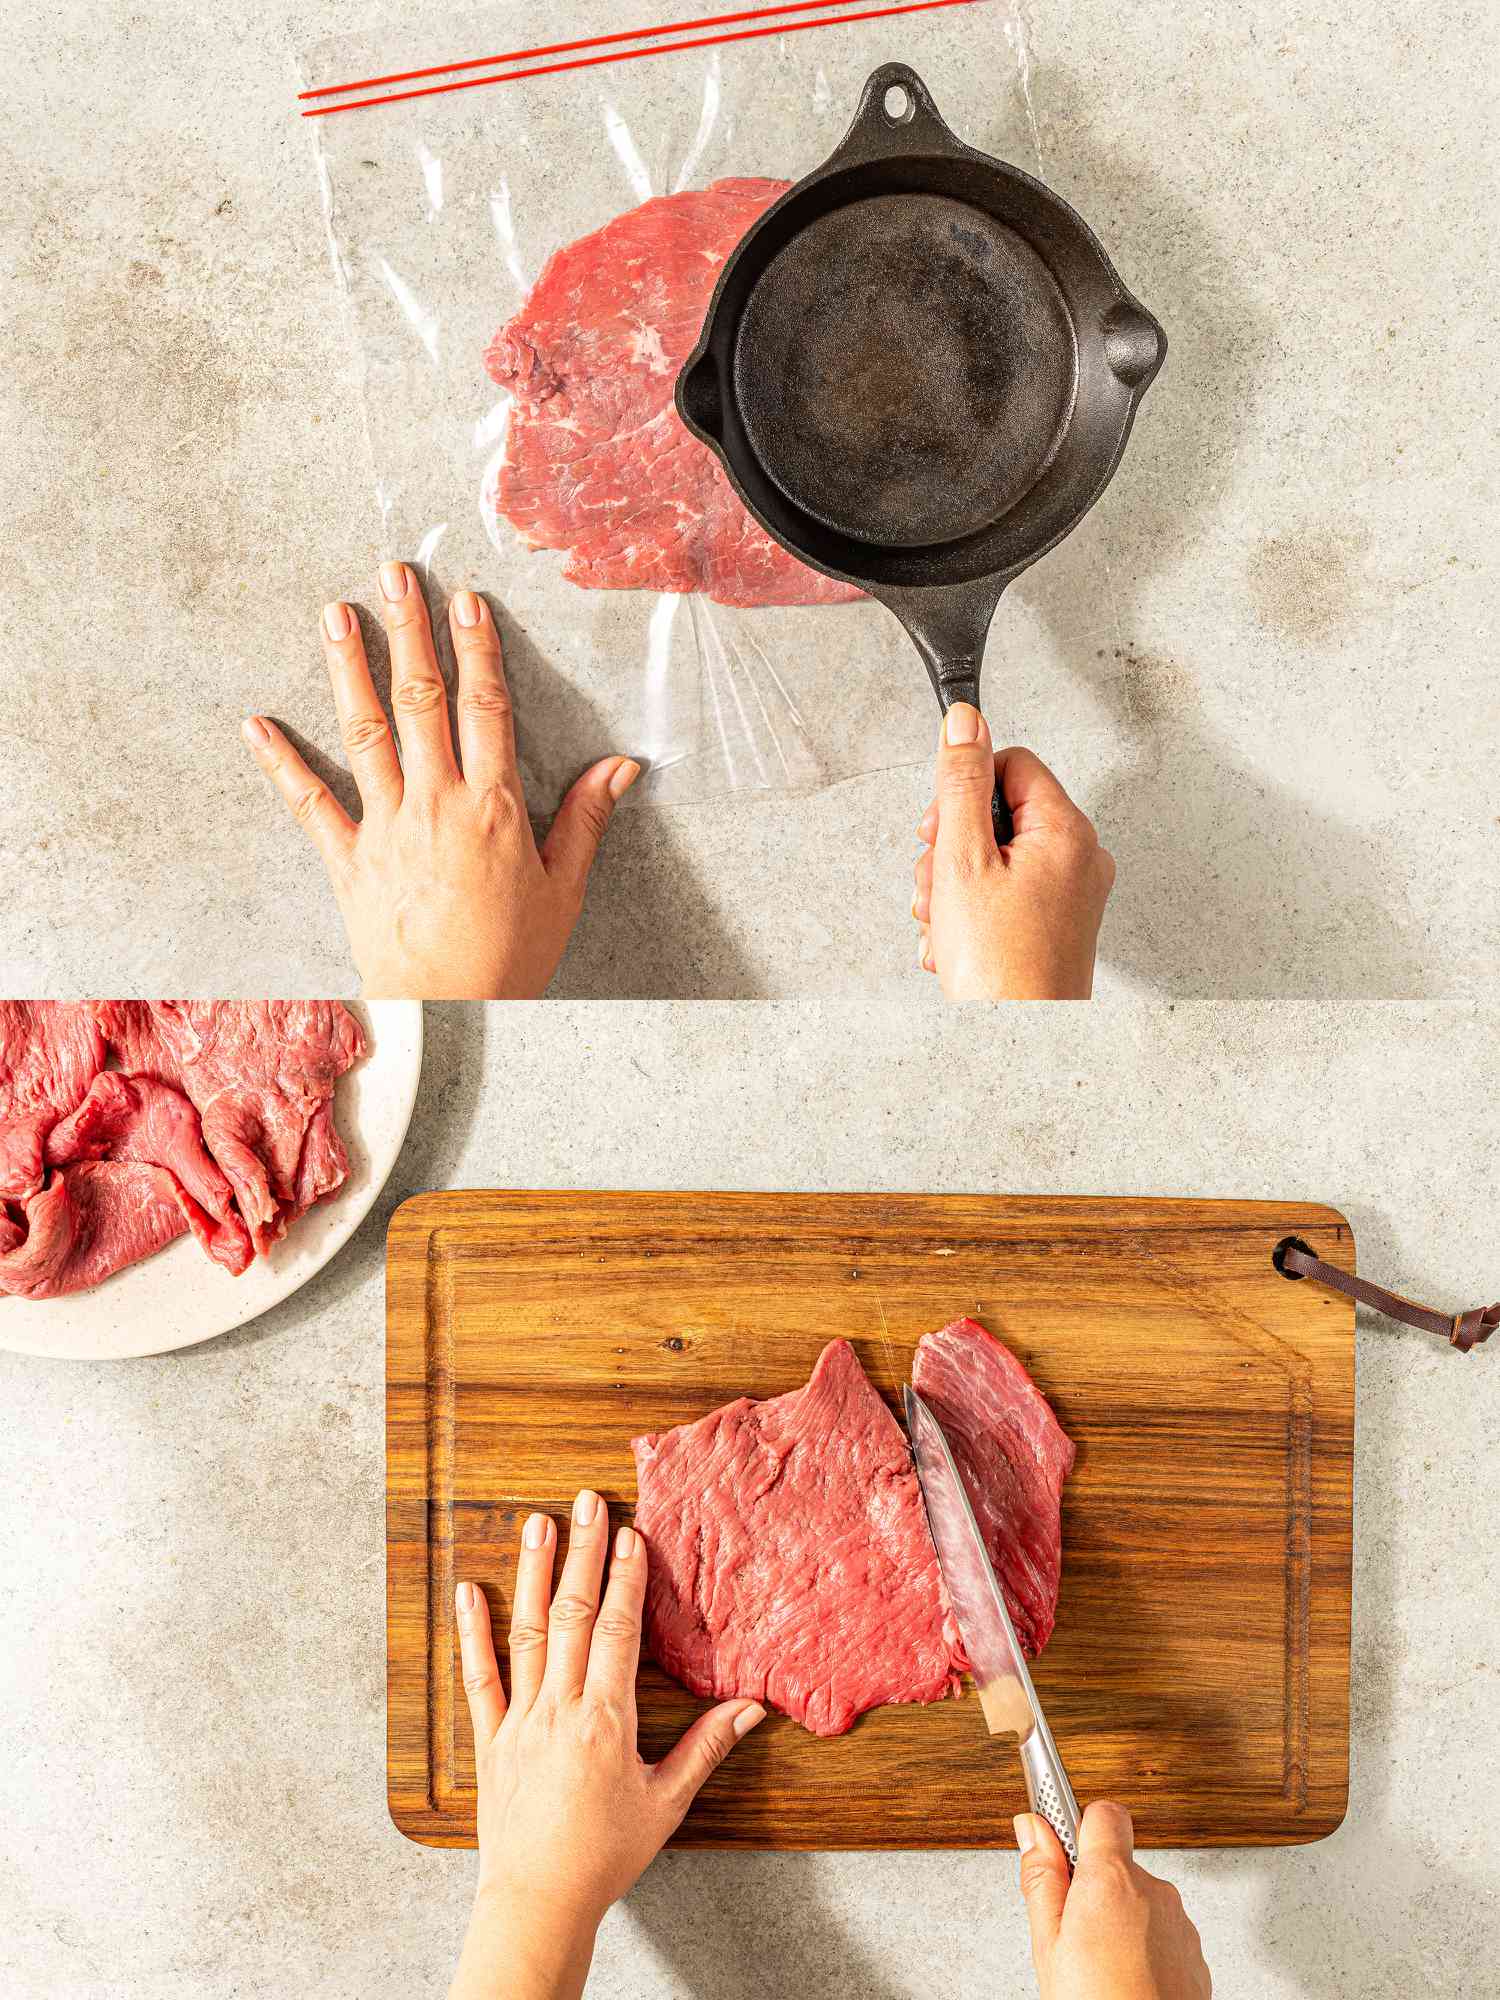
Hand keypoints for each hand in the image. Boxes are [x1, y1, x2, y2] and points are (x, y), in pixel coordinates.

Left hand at [242, 562, 638, 997]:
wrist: (448, 1012)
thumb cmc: (511, 957)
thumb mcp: (563, 888)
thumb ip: (585, 820)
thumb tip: (621, 766)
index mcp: (493, 806)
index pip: (485, 708)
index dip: (477, 650)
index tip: (467, 601)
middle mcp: (435, 803)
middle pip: (421, 701)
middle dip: (409, 632)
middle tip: (394, 575)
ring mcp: (385, 828)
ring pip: (366, 733)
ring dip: (349, 669)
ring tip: (335, 614)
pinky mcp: (349, 860)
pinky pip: (310, 805)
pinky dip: (281, 763)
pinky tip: (256, 724)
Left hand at [449, 1491, 765, 1999]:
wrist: (538, 1902)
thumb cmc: (605, 1856)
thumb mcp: (667, 1803)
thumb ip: (706, 1747)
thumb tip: (750, 1707)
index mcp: (606, 1720)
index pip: (619, 1631)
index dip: (626, 1579)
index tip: (631, 1534)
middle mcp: (560, 1709)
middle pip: (574, 1615)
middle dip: (583, 1554)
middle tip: (588, 1502)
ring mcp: (520, 1720)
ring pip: (526, 1633)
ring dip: (532, 1574)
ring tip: (537, 1524)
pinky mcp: (489, 1738)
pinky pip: (479, 1677)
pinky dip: (472, 1633)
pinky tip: (468, 1592)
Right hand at [911, 704, 1114, 999]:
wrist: (1017, 1043)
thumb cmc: (999, 967)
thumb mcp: (963, 859)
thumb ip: (961, 784)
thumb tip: (965, 722)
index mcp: (1068, 833)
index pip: (1012, 764)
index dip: (964, 791)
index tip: (937, 827)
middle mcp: (1080, 860)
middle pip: (998, 816)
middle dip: (951, 850)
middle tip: (938, 888)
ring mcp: (1070, 897)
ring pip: (994, 860)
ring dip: (953, 888)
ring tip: (946, 925)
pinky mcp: (1055, 928)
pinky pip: (1004, 897)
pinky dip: (971, 915)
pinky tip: (957, 944)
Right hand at [1016, 1803, 1210, 1999]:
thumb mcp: (1047, 1943)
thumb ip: (1041, 1876)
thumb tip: (1032, 1826)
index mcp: (1113, 1880)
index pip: (1102, 1813)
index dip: (1078, 1826)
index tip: (1057, 1843)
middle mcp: (1155, 1892)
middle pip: (1118, 1863)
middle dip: (1093, 1887)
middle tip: (1070, 1931)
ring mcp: (1179, 1924)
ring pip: (1140, 1901)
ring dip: (1119, 1921)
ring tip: (1098, 1966)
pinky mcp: (1194, 1955)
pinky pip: (1161, 1933)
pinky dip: (1143, 1948)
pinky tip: (1124, 1980)